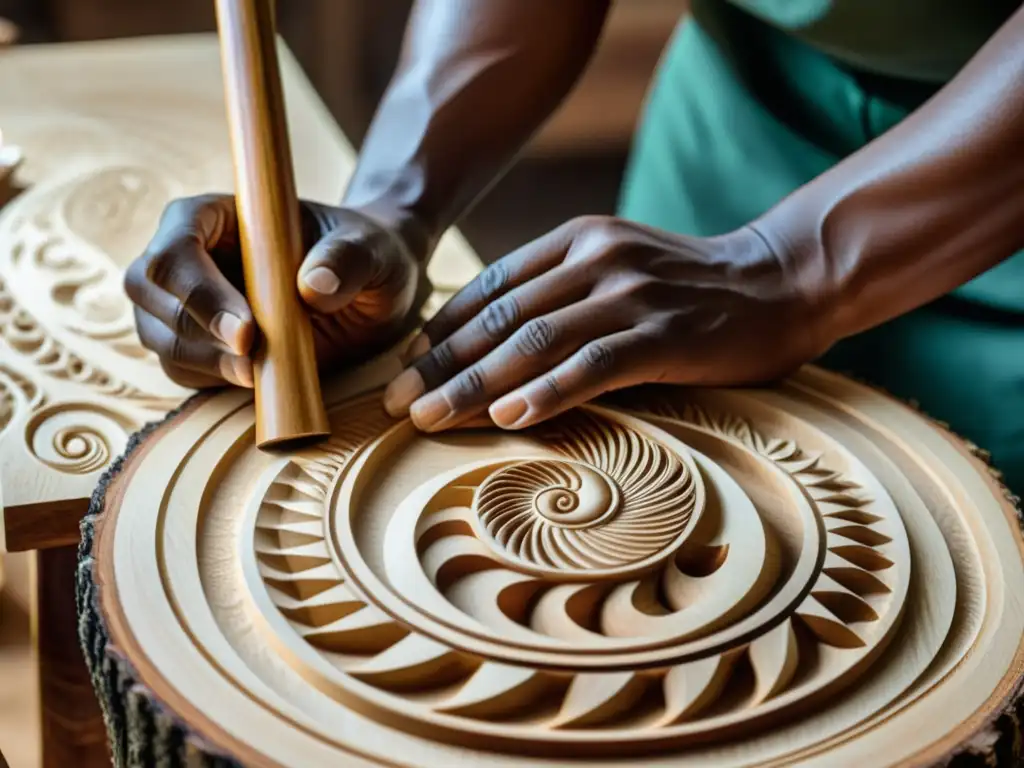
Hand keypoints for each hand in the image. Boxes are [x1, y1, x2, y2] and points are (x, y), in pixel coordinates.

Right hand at [125, 194, 428, 388]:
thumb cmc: (366, 254)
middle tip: (252, 361)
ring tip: (260, 374)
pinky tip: (256, 381)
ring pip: (158, 336)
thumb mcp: (372, 249)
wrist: (371, 288)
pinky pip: (182, 370)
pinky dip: (211, 382)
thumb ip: (348, 259)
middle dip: (194, 332)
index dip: (199, 291)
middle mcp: (187, 255)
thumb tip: (313, 285)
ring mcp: (185, 301)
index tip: (247, 332)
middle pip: (148, 291)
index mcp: (215, 215)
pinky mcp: (200, 344)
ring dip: (203, 363)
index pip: (175, 246)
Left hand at [383, 216, 827, 431]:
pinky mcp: (662, 333)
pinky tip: (509, 419)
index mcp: (577, 239)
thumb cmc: (691, 287)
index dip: (444, 330)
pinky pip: (592, 365)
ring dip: (475, 386)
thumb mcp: (619, 268)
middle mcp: (596, 258)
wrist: (781, 280)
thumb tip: (497, 342)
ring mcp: (629, 293)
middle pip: (501, 318)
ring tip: (430, 420)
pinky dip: (547, 392)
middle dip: (442, 365)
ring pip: (534, 343)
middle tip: (398, 403)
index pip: (492, 287)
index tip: (409, 367)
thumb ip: (564, 290)